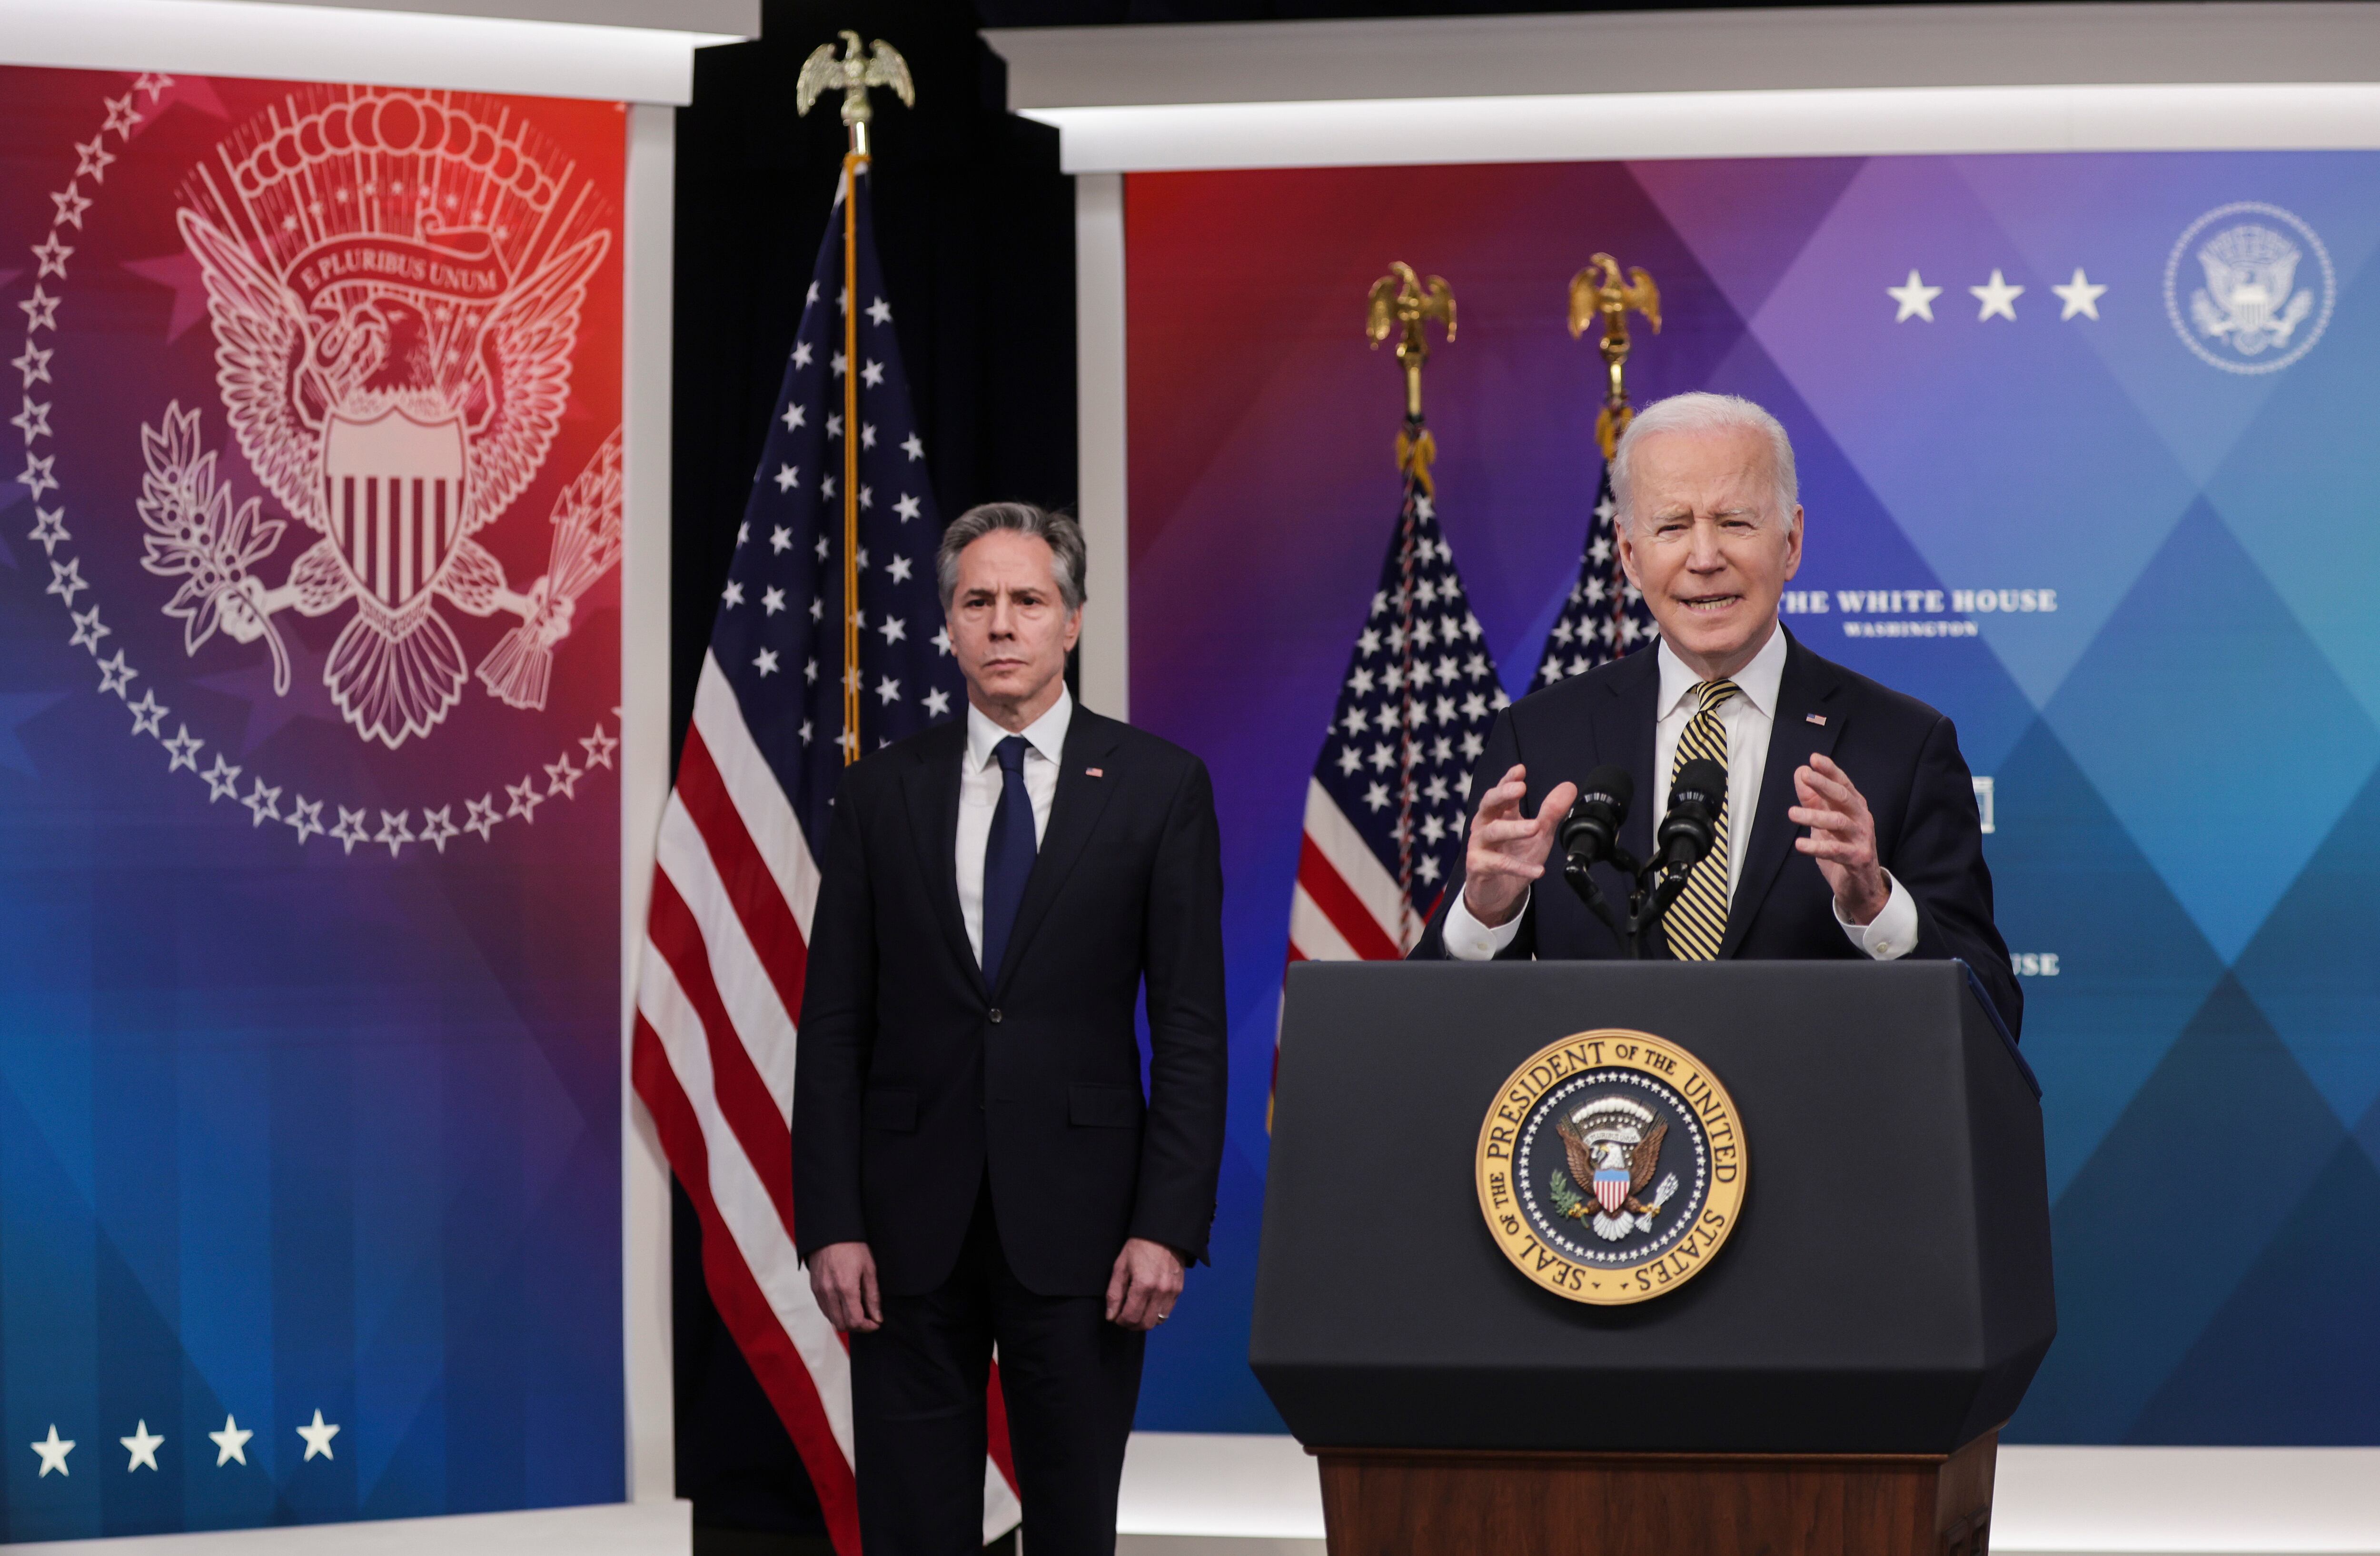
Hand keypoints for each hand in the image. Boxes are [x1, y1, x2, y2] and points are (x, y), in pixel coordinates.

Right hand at [808, 1241, 882, 1332]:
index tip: (876, 1322)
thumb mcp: (869, 1269)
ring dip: (846, 1320)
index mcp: (846, 1287)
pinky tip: (846, 1303)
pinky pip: (824, 1310)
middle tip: (869, 1318)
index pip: (855, 1321)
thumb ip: (873, 1296)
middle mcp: (829, 1292)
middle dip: (858, 1326)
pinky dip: (836, 1312)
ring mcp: (819, 1291)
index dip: (868, 1327)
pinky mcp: (814, 1288)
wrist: (830, 1232)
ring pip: (832, 1319)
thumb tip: (877, 1317)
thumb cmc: (853, 1247)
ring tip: (858, 1310)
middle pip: (842, 1325)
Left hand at [1104, 1237, 1184, 1330]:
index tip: (1116, 1317)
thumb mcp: (1120, 1266)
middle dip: (1132, 1325)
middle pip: (1145, 1324)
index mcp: (1143, 1285)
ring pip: (1157, 1321)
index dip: (1120, 1321)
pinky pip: (1167, 1312)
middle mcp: (1160, 1291)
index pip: (1131, 1317)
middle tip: (1124, 1316)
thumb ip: (1114, 1293)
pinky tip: (1148, 1305)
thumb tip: (1111, 1316)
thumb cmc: (1138, 1247)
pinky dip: (1156, 1314)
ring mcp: (1171, 1292)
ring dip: (1145, 1321)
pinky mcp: (1178, 1290)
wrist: (1163, 1234)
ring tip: (1136, 1311)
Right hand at [1460, 765, 1577, 927]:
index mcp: (1499, 814)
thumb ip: (1551, 812)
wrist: (1498, 892)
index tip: (1520, 770)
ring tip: (1535, 828)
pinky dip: (1519, 867)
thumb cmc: (1516, 857)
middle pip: (1488, 804)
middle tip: (1521, 788)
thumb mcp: (1539, 835)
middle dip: (1503, 794)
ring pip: (1492, 832)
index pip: (1501, 792)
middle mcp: (1485, 826)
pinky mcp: (1478, 866)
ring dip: (1513, 828)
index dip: (1508, 780)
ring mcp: (1479, 846)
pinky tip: (1538, 870)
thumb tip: (1569, 787)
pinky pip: (1499, 865)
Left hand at [1789, 753, 1888, 924]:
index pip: (1843, 784)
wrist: (1860, 886)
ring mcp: (1862, 839)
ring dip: (1814, 816)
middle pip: (1845, 798)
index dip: (1830, 771)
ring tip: (1791, 813)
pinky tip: (1800, 844)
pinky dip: (1817, 847)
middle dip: (1825, 785)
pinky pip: (1836, 851)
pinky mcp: (1858, 859)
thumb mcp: (1824, 823)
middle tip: (1806, 775)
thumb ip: (1813, 800)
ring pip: (1839, 823)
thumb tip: (1801, 773)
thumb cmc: (1842, 848)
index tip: (1814, 759)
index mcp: (1854, 808)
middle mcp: (1861, 819)